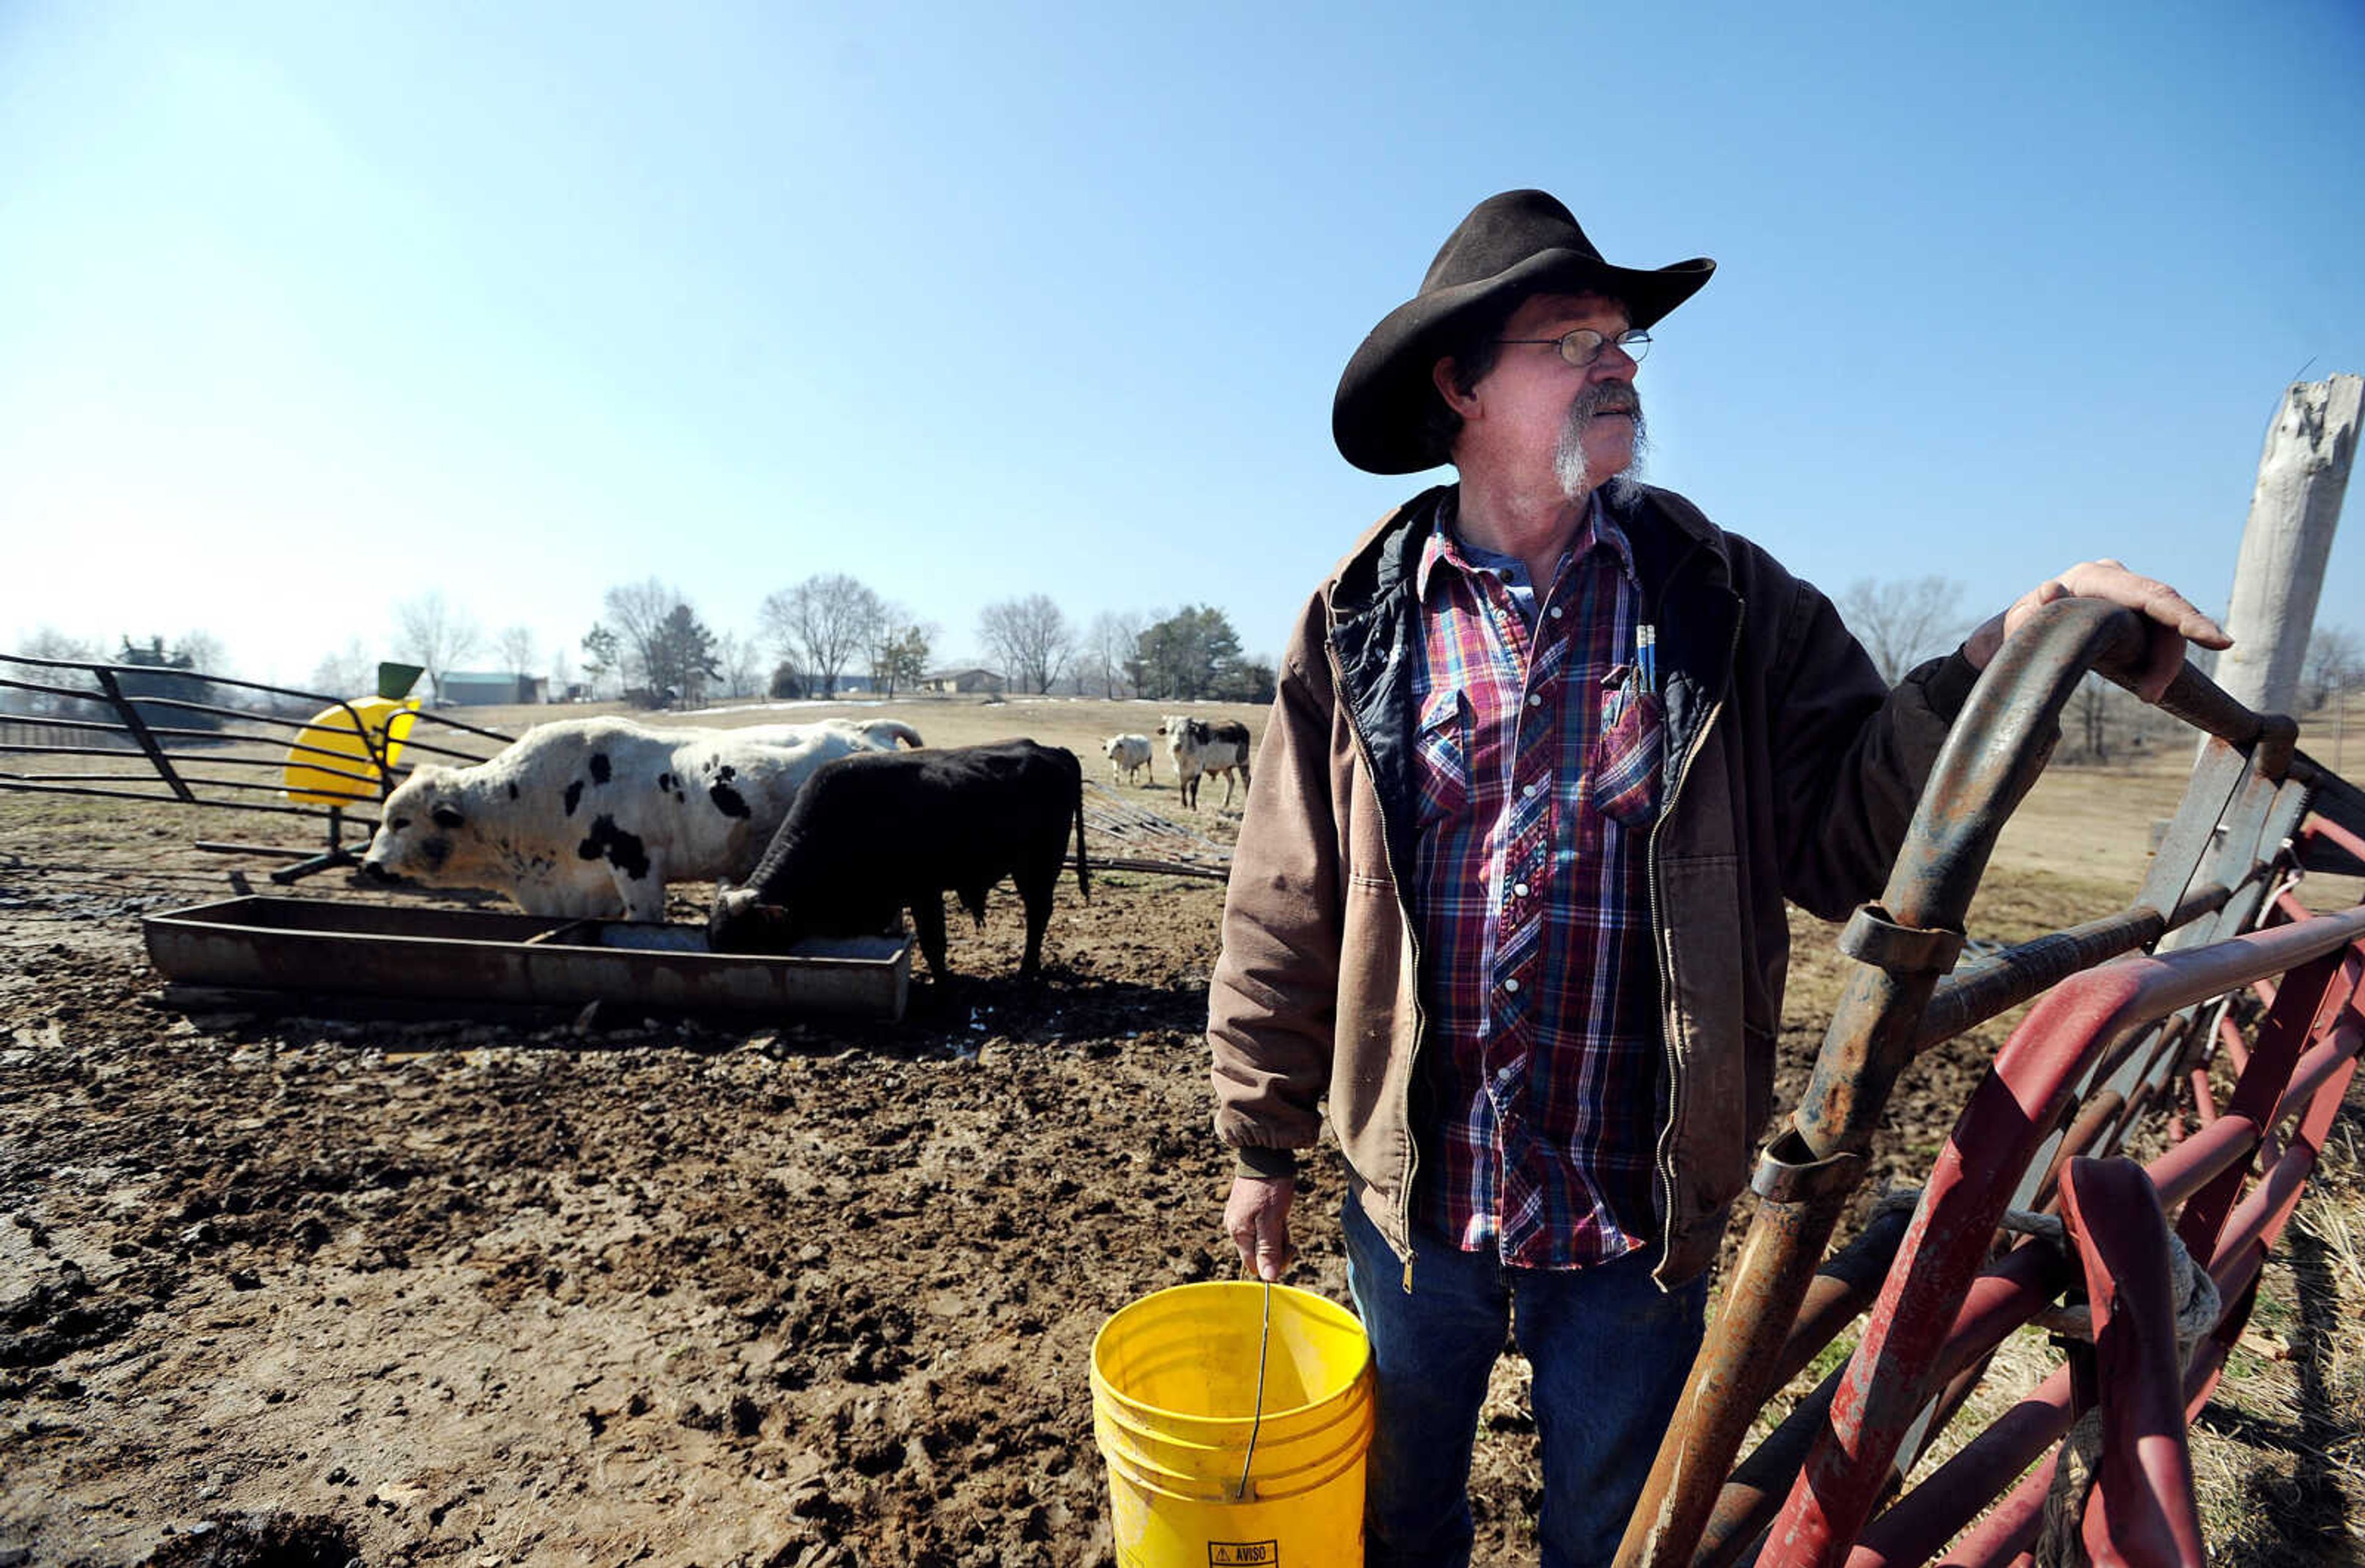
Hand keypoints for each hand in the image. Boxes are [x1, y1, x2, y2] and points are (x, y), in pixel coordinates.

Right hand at [1223, 1174, 1296, 1280]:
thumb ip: (1269, 1249)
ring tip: (1281, 1213)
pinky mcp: (1247, 1208)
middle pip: (1259, 1254)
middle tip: (1285, 1225)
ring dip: (1277, 1232)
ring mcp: (1241, 1217)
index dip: (1274, 1262)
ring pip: (1263, 1239)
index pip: (1255, 1265)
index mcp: (1239, 1232)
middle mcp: (1235, 1227)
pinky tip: (1278, 1208)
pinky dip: (1274, 1221)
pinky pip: (1262, 1226)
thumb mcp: (1273, 1220)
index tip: (1289, 1246)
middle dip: (1277, 1245)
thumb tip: (1268, 1279)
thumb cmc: (1270, 1186)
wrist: (1266, 1154)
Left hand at [1964, 559, 2230, 703]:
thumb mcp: (2018, 625)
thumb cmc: (2019, 631)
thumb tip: (2051, 589)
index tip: (2218, 641)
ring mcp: (2128, 595)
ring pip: (2166, 629)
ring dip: (2163, 666)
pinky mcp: (2133, 613)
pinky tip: (2150, 687)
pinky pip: (2159, 636)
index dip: (2186, 617)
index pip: (2150, 595)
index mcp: (2094, 576)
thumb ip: (2030, 612)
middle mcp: (2118, 579)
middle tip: (2153, 693)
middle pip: (2166, 613)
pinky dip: (2159, 664)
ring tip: (2146, 695)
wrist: (2020, 633)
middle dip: (2170, 655)